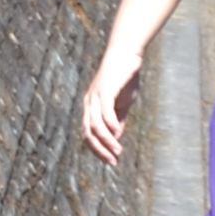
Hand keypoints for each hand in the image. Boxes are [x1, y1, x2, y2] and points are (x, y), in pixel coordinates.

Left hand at [80, 47, 139, 164]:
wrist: (127, 54)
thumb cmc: (124, 78)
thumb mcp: (121, 103)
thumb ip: (117, 119)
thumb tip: (115, 137)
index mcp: (91, 107)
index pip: (88, 133)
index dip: (97, 149)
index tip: (110, 160)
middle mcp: (89, 103)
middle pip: (88, 132)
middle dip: (99, 149)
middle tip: (112, 161)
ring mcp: (96, 96)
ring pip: (95, 125)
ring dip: (106, 141)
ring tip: (117, 151)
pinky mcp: (105, 90)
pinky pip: (105, 111)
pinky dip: (110, 124)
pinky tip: (117, 134)